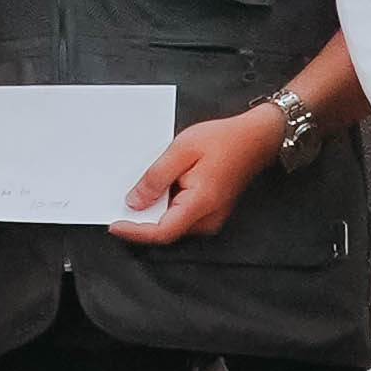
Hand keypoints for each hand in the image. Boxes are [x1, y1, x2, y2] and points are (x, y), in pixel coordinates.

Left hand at [109, 107, 286, 245]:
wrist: (256, 138)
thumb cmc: (223, 140)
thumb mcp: (181, 151)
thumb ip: (156, 178)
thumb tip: (134, 202)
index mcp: (201, 204)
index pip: (162, 231)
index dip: (135, 231)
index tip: (114, 225)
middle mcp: (208, 218)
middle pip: (166, 229)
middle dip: (141, 219)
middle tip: (120, 200)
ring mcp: (211, 218)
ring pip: (173, 223)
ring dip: (154, 211)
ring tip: (143, 186)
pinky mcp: (210, 212)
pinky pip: (181, 215)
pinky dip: (166, 205)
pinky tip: (160, 187)